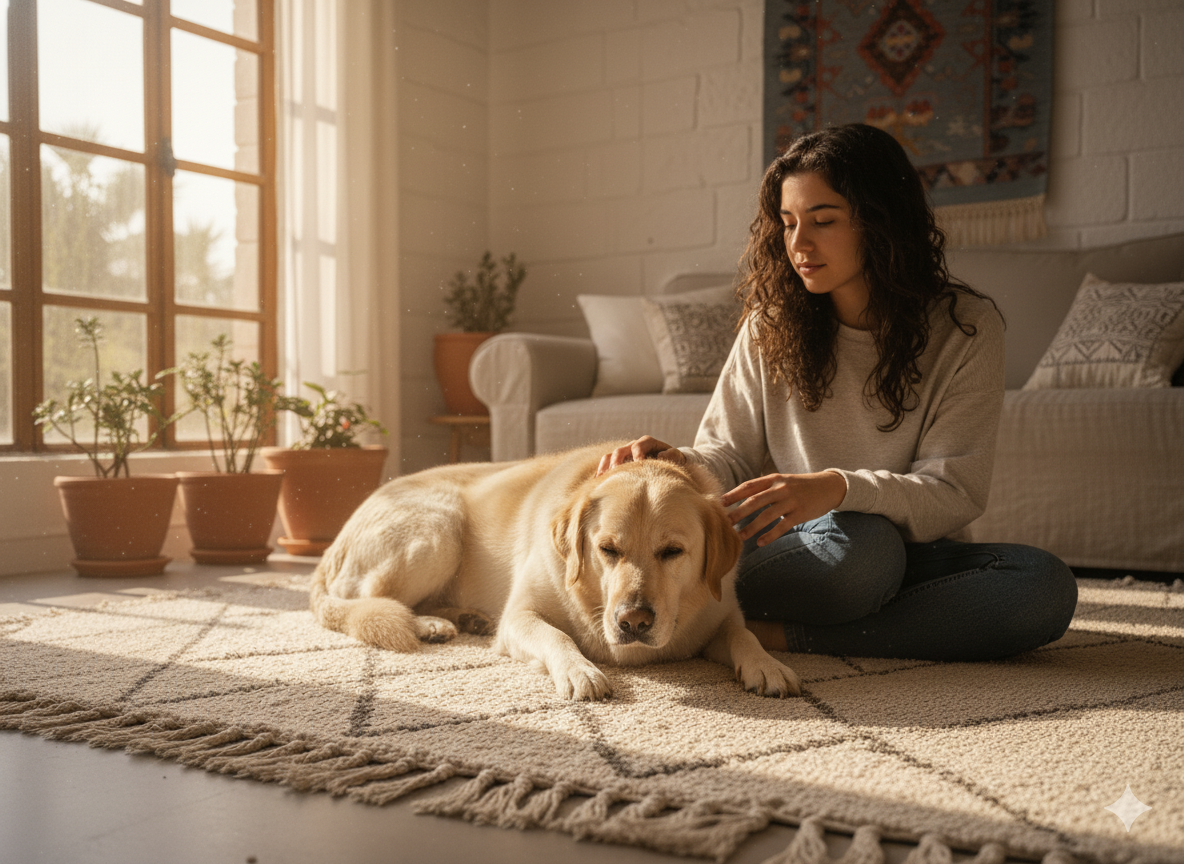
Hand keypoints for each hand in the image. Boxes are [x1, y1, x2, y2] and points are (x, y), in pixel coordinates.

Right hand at [596, 436, 686, 475]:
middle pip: (620, 451)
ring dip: (604, 469)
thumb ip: (673, 455)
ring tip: (602, 481)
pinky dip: (601, 475)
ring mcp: (623, 456)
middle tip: (615, 475)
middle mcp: (632, 447)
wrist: (668, 467)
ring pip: (608, 458)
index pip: (638, 446)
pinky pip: (604, 467)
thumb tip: (662, 455)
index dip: (637, 454)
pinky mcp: (617, 465)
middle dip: (617, 463)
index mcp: (647, 443)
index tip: (638, 465)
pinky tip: (598, 486)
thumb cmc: (673, 464)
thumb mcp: (677, 458)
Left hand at [722, 471, 846, 546]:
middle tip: (725, 522)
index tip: (720, 503)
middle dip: (738, 512)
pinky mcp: (800, 513)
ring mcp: (791, 501)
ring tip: (740, 537)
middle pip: (755, 501)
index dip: (734, 494)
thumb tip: (742, 499)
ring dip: (752, 527)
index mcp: (773, 479)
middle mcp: (780, 488)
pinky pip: (782, 526)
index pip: (749, 486)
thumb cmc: (801, 486)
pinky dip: (770, 535)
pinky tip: (760, 542)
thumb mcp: (783, 481)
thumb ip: (765, 488)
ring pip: (767, 515)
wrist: (829, 486)